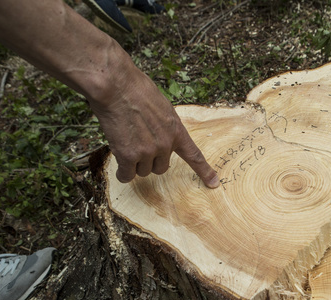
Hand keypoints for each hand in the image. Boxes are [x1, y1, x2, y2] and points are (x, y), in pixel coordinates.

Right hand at [89, 66, 218, 187]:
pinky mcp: (128, 155)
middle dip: (150, 161)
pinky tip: (119, 160)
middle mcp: (165, 144)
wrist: (116, 86)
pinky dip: (122, 172)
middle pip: (161, 168)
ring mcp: (147, 151)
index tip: (214, 183)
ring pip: (142, 171)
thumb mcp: (162, 107)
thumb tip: (159, 136)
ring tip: (125, 140)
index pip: (194, 155)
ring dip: (134, 163)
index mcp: (176, 131)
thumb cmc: (136, 90)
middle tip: (137, 142)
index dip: (204, 171)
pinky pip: (127, 175)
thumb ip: (164, 126)